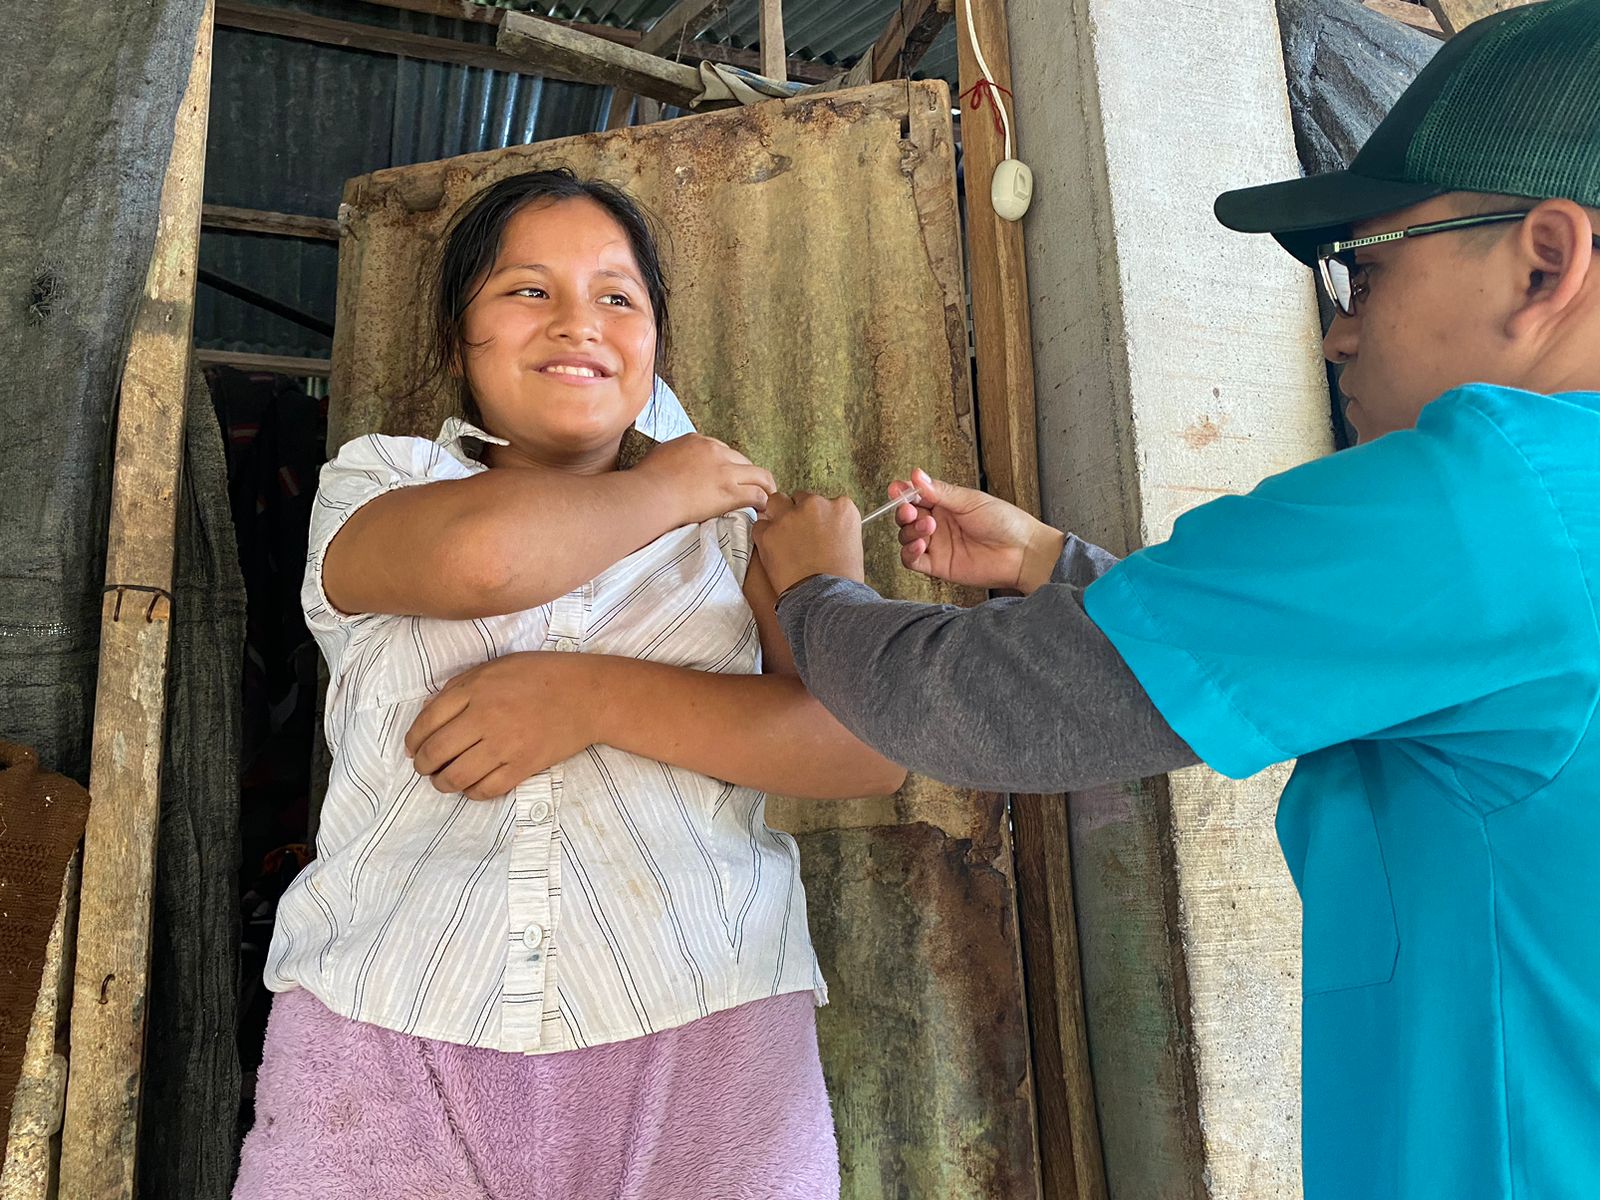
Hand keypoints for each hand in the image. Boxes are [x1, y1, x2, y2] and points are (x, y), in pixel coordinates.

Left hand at [404, 653, 597, 799]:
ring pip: (457, 776)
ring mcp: (505, 744)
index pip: (427, 722)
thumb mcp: (496, 667)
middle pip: (437, 752)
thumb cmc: (541, 676)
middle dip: (423, 766)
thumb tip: (428, 716)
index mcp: (475, 689)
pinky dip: (472, 793)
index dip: (413, 741)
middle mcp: (486, 717)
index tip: (412, 749)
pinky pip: (486, 789)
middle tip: (425, 768)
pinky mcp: (524, 766)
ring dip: (442, 783)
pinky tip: (472, 787)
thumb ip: (461, 687)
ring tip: (444, 781)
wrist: (587, 695)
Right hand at [635, 433, 775, 525]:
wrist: (650, 494)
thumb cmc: (646, 480)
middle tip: (750, 487)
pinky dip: (763, 501)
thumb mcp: (661, 455)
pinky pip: (757, 494)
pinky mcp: (730, 492)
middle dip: (747, 474)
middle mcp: (716, 451)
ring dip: (765, 486)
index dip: (728, 465)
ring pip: (759, 475)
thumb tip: (676, 463)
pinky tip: (762, 509)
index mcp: (698, 441)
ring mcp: (725, 471)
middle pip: (742, 460)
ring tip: (767, 497)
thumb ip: (676, 456)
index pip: (723, 450)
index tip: (728, 476)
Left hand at [752, 492, 864, 595]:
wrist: (825, 600)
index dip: (816, 517)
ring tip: (780, 538)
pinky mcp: (769, 532)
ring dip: (777, 516)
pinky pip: (759, 526)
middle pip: (799, 498)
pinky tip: (772, 552)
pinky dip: (763, 537)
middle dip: (796, 513)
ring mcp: (790, 517)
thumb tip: (822, 528)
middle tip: (796, 535)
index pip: (824, 501)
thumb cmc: (841, 580)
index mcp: (842, 508)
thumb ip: (836, 527)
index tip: (814, 529)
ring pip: (776, 502)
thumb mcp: (851, 544)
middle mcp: (816, 505)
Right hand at [891, 468, 1064, 592]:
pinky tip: (919, 546)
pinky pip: (913, 561)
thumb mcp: (971, 501)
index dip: (902, 492)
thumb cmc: (1005, 522)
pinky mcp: (938, 566)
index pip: (915, 496)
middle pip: (906, 517)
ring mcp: (937, 545)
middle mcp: (938, 524)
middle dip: (904, 512)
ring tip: (927, 529)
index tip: (897, 490)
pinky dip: (909, 553)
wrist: (1023, 553)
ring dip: (909, 531)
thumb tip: (916, 474)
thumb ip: (941, 491)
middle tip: (911, 510)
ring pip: (906, 537)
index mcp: (945, 504)